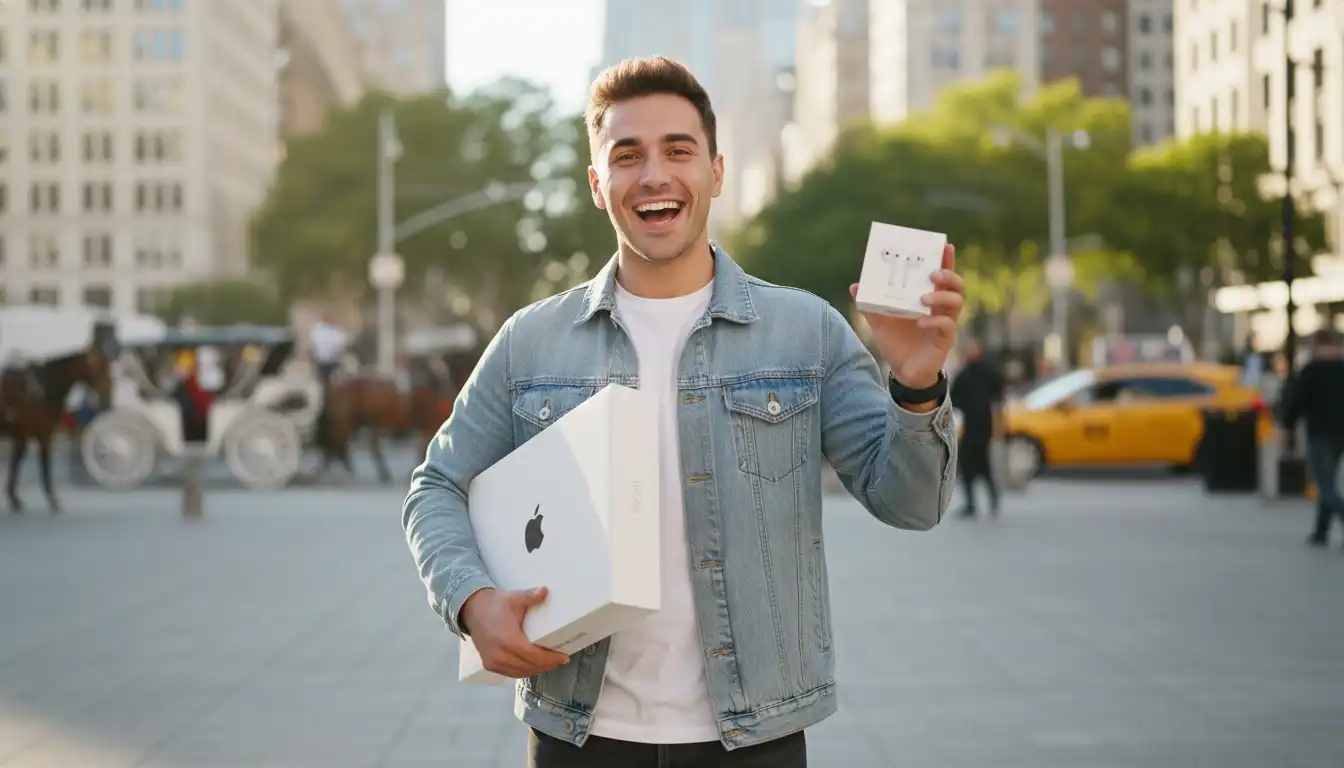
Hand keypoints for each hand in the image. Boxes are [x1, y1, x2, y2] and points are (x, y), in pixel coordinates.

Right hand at [460, 586, 570, 677]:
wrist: (470, 609)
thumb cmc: (493, 604)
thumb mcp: (513, 598)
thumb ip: (530, 596)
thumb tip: (545, 591)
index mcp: (508, 640)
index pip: (535, 656)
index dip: (551, 659)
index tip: (564, 657)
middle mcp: (500, 655)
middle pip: (530, 667)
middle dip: (547, 665)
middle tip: (560, 659)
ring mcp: (493, 662)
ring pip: (521, 673)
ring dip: (536, 669)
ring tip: (549, 662)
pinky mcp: (489, 664)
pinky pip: (510, 673)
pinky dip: (523, 671)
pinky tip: (532, 665)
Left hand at [850, 243, 964, 389]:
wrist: (902, 371)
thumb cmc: (896, 342)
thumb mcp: (879, 321)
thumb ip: (869, 305)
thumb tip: (855, 286)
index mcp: (928, 299)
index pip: (942, 276)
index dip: (946, 260)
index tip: (946, 246)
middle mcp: (941, 309)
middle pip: (957, 285)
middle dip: (948, 275)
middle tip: (932, 274)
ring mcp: (946, 323)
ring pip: (957, 303)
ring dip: (941, 297)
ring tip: (923, 299)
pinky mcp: (945, 340)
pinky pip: (948, 326)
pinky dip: (935, 322)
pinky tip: (921, 322)